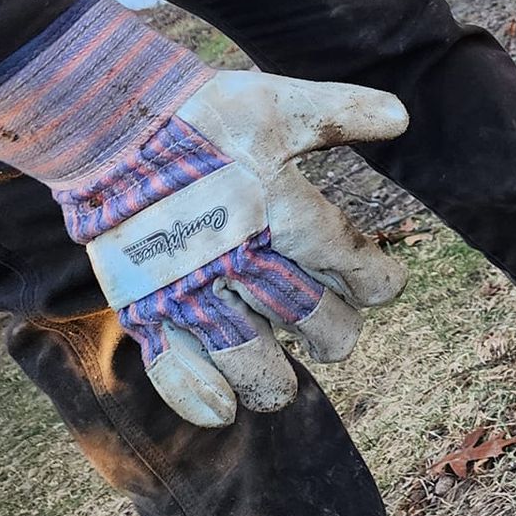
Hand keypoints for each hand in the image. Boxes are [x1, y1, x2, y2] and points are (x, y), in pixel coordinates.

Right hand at [0, 0, 408, 425]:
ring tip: (286, 381)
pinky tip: (225, 412)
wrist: (111, 125)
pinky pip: (173, 366)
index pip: (348, 260)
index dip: (378, 281)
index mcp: (278, 207)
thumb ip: (340, 113)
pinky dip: (198, 396)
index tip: (387, 286)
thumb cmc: (202, 114)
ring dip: (276, 377)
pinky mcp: (147, 304)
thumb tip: (404, 118)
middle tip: (334, 328)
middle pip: (309, 315)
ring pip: (248, 354)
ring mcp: (190, 285)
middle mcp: (239, 255)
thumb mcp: (276, 103)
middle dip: (333, 328)